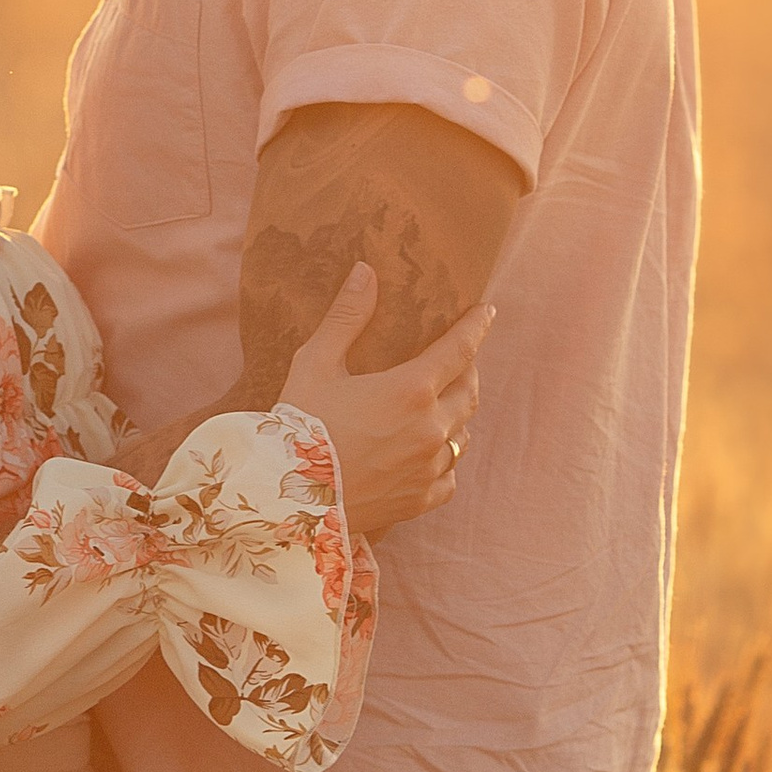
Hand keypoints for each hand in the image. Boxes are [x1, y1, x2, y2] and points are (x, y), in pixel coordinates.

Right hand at [277, 263, 492, 538]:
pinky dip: (444, 459)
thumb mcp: (315, 364)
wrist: (285, 498)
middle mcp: (430, 428)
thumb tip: (366, 271)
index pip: (460, 349)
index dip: (475, 327)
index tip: (486, 312)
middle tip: (459, 359)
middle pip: (468, 391)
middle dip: (468, 370)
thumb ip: (346, 318)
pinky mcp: (420, 499)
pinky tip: (428, 454)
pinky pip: (449, 474)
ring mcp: (429, 467)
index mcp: (410, 389)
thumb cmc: (297, 425)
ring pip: (462, 434)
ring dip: (456, 415)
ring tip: (441, 406)